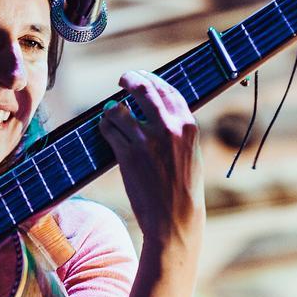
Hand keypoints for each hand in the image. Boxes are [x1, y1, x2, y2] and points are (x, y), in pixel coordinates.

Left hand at [98, 70, 204, 247]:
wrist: (174, 219)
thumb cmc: (183, 189)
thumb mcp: (191, 154)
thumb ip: (179, 130)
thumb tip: (159, 109)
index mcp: (188, 126)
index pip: (168, 90)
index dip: (152, 79)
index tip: (142, 77)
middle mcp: (168, 128)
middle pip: (144, 89)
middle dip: (130, 79)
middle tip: (123, 79)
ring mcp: (146, 141)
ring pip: (119, 109)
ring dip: (113, 109)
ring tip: (112, 113)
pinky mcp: (127, 155)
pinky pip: (109, 129)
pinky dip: (105, 125)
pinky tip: (106, 128)